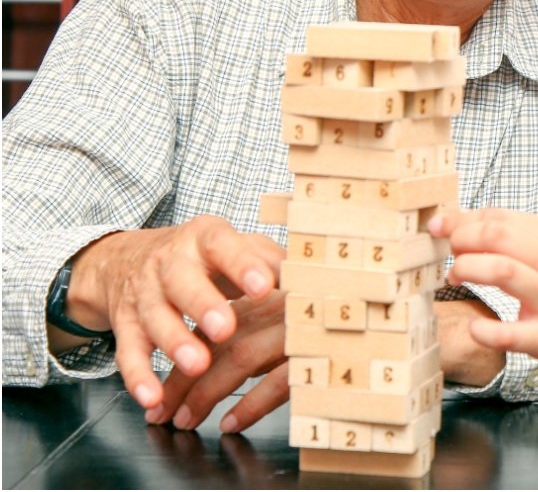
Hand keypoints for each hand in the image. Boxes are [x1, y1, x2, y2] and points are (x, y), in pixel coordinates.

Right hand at [67, 216, 283, 411]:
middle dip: (203, 304)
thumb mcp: (236, 246)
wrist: (126, 258)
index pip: (223, 246)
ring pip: (155, 317)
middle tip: (224, 328)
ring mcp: (144, 294)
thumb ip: (271, 260)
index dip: (242, 265)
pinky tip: (153, 398)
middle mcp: (169, 262)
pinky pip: (128, 352)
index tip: (263, 286)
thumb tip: (311, 275)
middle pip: (182, 281)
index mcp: (205, 238)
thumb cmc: (202, 257)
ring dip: (174, 342)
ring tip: (196, 365)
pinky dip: (139, 377)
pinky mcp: (126, 324)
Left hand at [429, 209, 537, 383]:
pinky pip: (506, 333)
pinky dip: (482, 329)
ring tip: (456, 277)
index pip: (499, 216)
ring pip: (500, 270)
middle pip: (495, 235)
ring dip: (467, 270)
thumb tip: (474, 225)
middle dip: (459, 238)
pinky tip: (476, 326)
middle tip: (446, 251)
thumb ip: (527, 239)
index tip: (441, 225)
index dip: (462, 219)